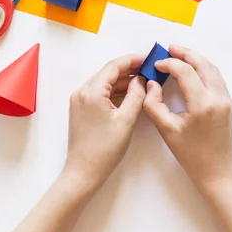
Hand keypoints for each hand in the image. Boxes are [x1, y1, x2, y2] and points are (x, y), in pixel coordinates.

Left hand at [64, 54, 145, 189]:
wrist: (83, 172)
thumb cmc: (105, 149)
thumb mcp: (126, 120)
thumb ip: (136, 95)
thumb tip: (141, 79)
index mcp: (91, 91)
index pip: (114, 66)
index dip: (133, 60)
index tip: (150, 59)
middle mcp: (82, 91)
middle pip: (109, 73)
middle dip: (130, 70)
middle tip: (151, 70)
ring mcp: (80, 100)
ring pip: (105, 83)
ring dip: (124, 81)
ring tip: (145, 82)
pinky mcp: (82, 109)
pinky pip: (101, 93)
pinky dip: (116, 92)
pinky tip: (131, 95)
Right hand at [143, 45, 231, 186]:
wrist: (217, 170)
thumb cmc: (190, 154)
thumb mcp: (166, 130)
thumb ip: (154, 104)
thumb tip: (151, 84)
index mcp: (202, 104)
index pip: (185, 72)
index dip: (169, 64)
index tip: (156, 65)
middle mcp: (218, 98)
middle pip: (203, 64)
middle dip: (185, 54)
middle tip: (169, 49)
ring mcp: (226, 99)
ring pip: (212, 69)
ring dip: (196, 59)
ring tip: (179, 55)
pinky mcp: (228, 102)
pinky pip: (216, 78)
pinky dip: (204, 69)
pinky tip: (192, 70)